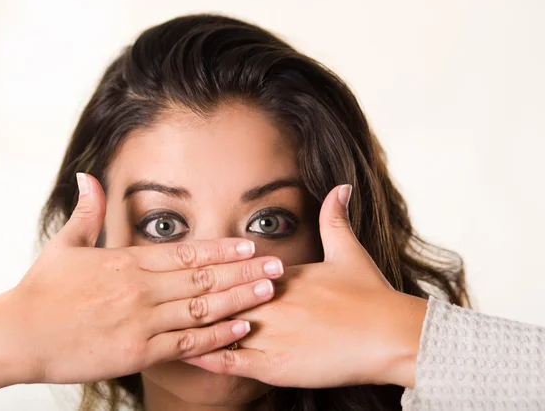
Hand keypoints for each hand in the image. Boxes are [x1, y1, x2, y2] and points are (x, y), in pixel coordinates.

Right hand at [0, 174, 282, 386]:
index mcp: (127, 262)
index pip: (185, 252)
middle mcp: (141, 290)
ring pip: (201, 308)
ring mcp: (142, 321)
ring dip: (238, 299)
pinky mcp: (138, 352)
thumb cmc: (40, 291)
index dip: (221, 249)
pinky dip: (216, 336)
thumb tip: (87, 176)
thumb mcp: (64, 245)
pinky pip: (186, 344)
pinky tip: (240, 328)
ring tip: (269, 291)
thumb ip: (85, 212)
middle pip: (202, 277)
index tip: (248, 244)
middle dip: (243, 271)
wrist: (17, 334)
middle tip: (276, 265)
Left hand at [184, 185, 426, 388]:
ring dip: (192, 326)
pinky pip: (230, 361)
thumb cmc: (371, 295)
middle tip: (159, 293)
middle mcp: (270, 301)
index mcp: (282, 276)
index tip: (188, 270)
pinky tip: (185, 354)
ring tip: (161, 324)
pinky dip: (206, 357)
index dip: (214, 274)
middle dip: (193, 296)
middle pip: (222, 298)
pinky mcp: (274, 363)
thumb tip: (342, 186)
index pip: (237, 272)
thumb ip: (336, 219)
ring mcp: (270, 333)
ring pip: (220, 329)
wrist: (390, 335)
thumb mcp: (349, 251)